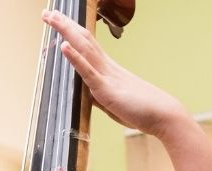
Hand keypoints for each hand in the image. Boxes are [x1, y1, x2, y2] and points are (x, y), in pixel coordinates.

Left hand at [43, 10, 189, 139]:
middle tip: (47, 13)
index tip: (58, 21)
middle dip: (64, 25)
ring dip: (66, 32)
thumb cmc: (142, 111)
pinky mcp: (107, 90)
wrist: (164, 116)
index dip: (71, 32)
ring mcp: (107, 76)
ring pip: (83, 48)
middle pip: (83, 39)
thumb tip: (89, 94)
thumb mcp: (114, 103)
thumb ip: (100, 96)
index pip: (87, 44)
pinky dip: (75, 57)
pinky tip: (63, 46)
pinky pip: (88, 71)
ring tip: (51, 18)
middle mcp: (107, 67)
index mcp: (109, 69)